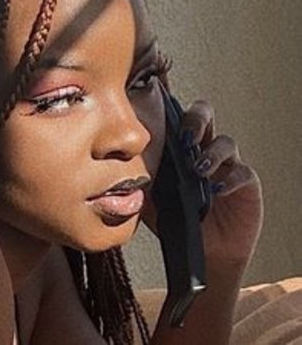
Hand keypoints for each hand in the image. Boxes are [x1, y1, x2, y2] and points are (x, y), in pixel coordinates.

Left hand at [143, 99, 262, 267]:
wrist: (202, 252)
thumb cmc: (174, 220)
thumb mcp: (149, 198)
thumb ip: (139, 180)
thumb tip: (119, 168)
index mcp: (180, 149)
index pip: (178, 120)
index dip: (172, 113)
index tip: (160, 115)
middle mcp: (203, 150)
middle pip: (206, 117)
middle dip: (196, 119)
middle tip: (186, 135)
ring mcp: (226, 165)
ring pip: (225, 142)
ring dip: (212, 153)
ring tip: (198, 169)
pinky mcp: (245, 184)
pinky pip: (242, 173)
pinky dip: (230, 178)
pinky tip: (217, 190)